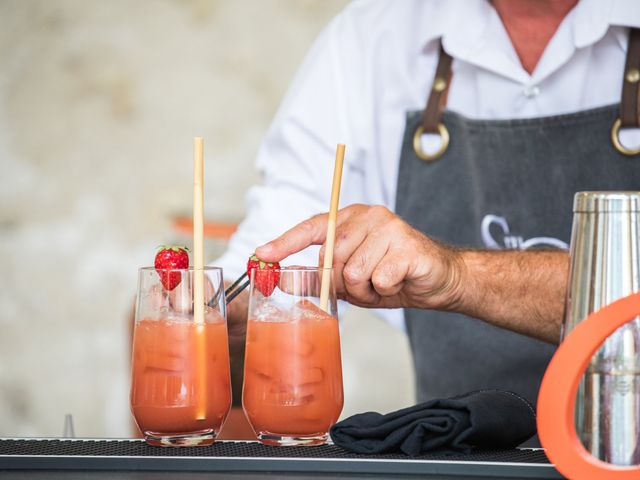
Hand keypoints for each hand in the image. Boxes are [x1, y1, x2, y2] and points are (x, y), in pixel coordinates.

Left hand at [255, 204, 463, 309]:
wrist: (439, 280)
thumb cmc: (394, 276)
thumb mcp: (353, 278)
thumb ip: (325, 275)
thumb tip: (288, 279)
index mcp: (351, 219)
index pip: (312, 227)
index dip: (286, 242)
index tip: (263, 253)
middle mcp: (368, 216)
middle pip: (331, 258)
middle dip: (344, 284)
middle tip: (367, 286)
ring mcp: (389, 227)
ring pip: (353, 272)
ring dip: (367, 290)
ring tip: (384, 284)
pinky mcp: (407, 244)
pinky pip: (379, 279)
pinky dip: (386, 291)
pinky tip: (398, 283)